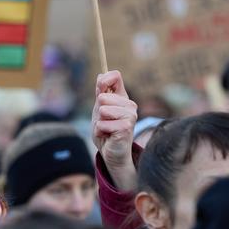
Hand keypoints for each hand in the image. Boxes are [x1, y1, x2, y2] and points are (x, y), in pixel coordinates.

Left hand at [92, 70, 137, 190]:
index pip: (115, 76)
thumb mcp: (99, 110)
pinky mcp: (127, 127)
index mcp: (122, 97)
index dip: (104, 80)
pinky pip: (103, 124)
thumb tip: (100, 75)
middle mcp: (129, 104)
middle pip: (103, 96)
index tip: (99, 90)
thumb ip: (100, 94)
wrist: (111, 153)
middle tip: (104, 122)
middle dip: (98, 111)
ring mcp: (130, 115)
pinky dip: (100, 131)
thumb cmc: (106, 131)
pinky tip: (108, 136)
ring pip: (103, 110)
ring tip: (106, 129)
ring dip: (99, 123)